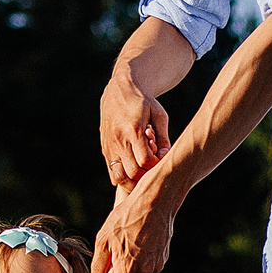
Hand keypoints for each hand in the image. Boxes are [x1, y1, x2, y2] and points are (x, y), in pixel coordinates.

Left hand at [91, 177, 178, 272]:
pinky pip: (152, 268)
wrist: (156, 201)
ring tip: (126, 260)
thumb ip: (99, 265)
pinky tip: (138, 248)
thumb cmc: (125, 217)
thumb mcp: (103, 238)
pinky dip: (145, 265)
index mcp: (128, 268)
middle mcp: (145, 270)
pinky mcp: (164, 256)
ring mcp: (157, 264)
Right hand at [100, 70, 169, 189]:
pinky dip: (122, 177)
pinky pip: (111, 172)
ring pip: (118, 177)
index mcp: (134, 130)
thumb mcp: (159, 115)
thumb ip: (163, 138)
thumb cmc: (143, 102)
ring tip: (142, 177)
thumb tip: (166, 158)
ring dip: (131, 182)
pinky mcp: (105, 149)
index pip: (145, 161)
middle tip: (153, 170)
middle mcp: (119, 140)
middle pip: (132, 173)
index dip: (156, 166)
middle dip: (145, 177)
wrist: (119, 90)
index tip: (160, 160)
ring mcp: (109, 146)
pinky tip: (133, 172)